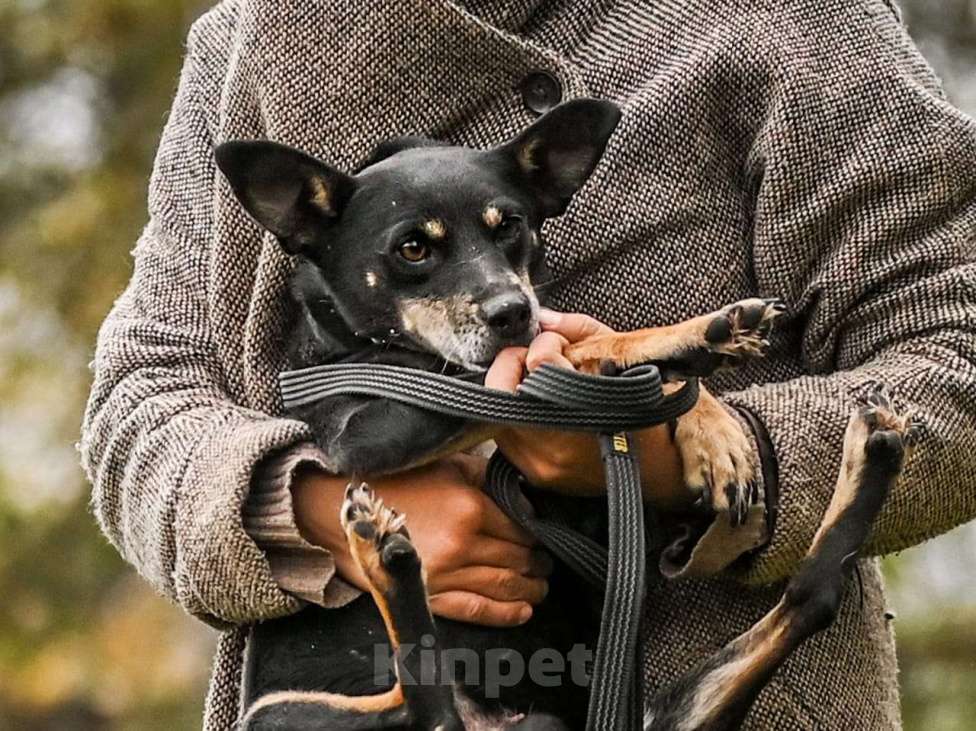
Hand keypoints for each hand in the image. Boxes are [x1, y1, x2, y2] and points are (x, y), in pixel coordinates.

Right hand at [291, 454, 552, 626]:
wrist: (344, 508)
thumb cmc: (398, 480)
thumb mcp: (448, 464)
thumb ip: (488, 477)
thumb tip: (525, 494)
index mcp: (471, 508)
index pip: (524, 530)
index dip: (541, 537)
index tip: (547, 538)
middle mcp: (463, 544)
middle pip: (520, 560)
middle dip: (540, 564)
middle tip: (548, 564)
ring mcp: (446, 574)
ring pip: (505, 587)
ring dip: (531, 590)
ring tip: (541, 586)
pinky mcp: (429, 594)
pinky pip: (476, 610)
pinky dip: (505, 614)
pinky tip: (523, 611)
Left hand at [485, 309, 690, 509]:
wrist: (663, 466)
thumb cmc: (648, 408)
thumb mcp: (623, 355)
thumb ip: (580, 330)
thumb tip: (543, 318)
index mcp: (584, 407)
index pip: (539, 363)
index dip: (545, 344)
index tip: (558, 344)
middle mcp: (555, 441)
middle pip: (502, 391)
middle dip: (513, 366)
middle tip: (533, 359)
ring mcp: (541, 463)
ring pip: (499, 413)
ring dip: (512, 391)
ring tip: (540, 383)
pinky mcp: (535, 475)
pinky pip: (507, 436)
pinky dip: (517, 415)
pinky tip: (540, 407)